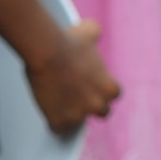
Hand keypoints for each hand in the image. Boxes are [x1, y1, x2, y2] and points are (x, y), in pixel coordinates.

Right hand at [26, 18, 121, 135]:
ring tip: (59, 103)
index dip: (103, 90)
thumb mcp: (89, 32)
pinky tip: (48, 112)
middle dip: (91, 105)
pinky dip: (53, 122)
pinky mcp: (59, 122)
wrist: (46, 52)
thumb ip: (96, 34)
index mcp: (109, 87)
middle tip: (77, 96)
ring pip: (78, 122)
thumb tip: (94, 30)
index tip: (93, 86)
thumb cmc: (68, 41)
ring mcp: (78, 115)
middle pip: (102, 112)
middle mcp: (97, 104)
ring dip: (71, 115)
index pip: (113, 95)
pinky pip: (58, 129)